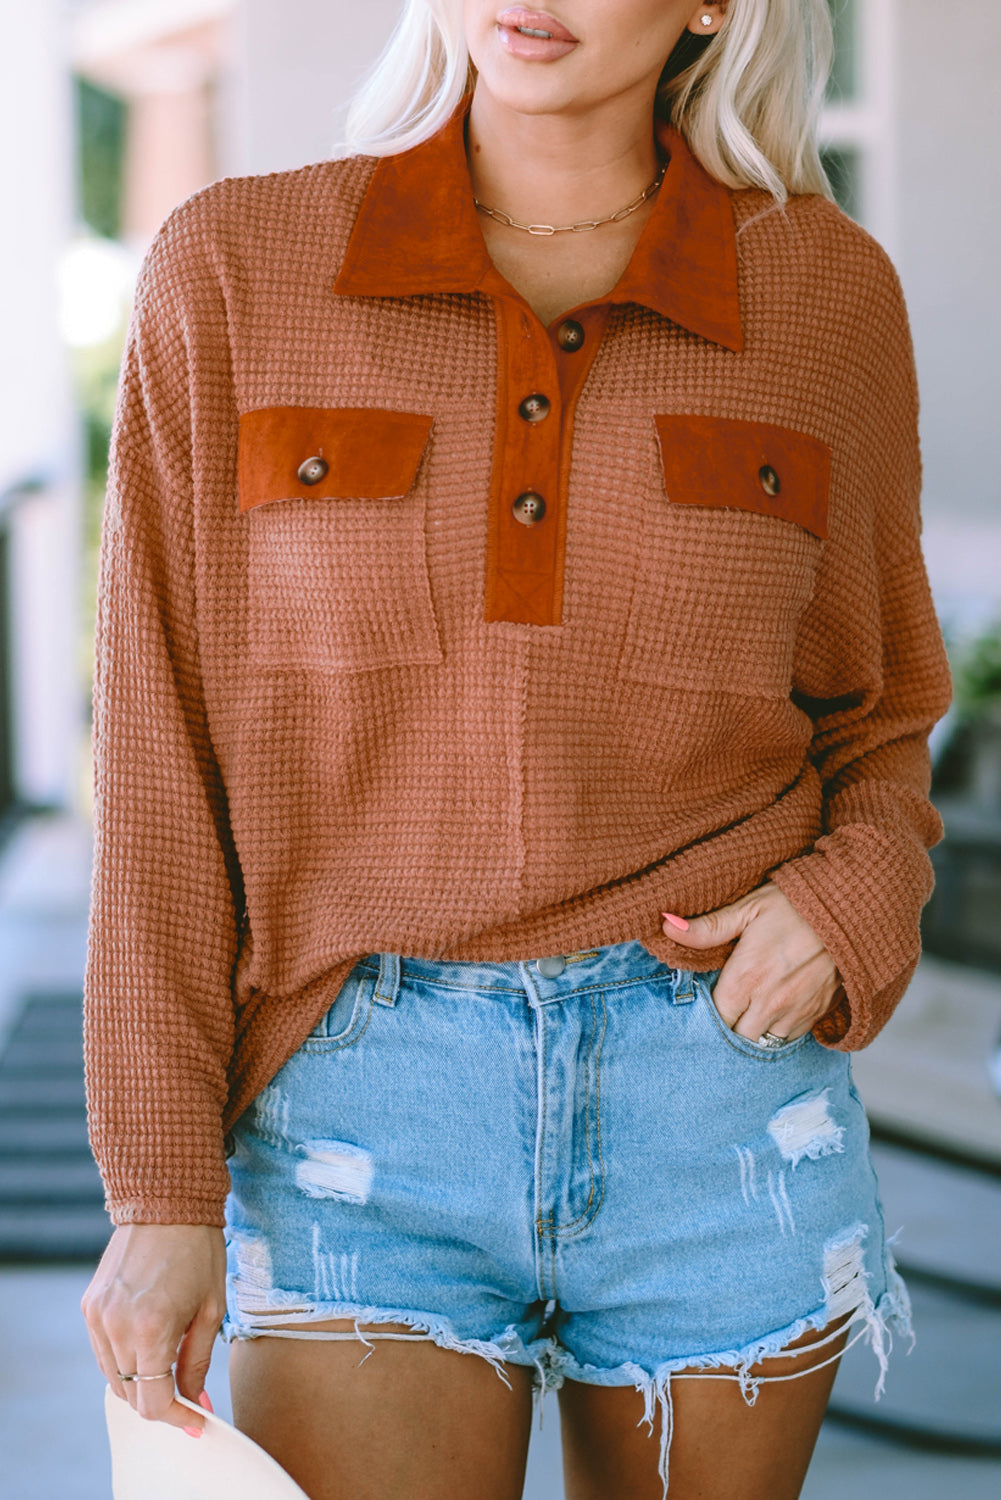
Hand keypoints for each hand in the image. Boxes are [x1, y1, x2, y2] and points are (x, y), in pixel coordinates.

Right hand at [81, 1224, 226, 1433]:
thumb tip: (195, 1402)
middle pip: (131, 1395)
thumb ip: (196, 1363)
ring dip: (139, 1383)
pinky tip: (147, 1345)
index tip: (196, 1421)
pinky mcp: (89, 1305)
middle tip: (186, 1396)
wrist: (166, 1203)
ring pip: (112, 1376)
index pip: (154, 1402)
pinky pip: (103, 1350)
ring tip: (168, 1367)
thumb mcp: (209, 1310)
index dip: (177, 1419)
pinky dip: (123, 1359)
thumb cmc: (198, 1252)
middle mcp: (116, 1326)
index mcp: (151, 1329)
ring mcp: (97, 1316)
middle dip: (160, 1402)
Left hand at [662, 882, 841, 1042]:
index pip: (713, 1016)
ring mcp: (796, 1012)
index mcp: (746, 978)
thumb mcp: (749, 907)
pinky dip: (778, 1027)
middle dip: (728, 1025)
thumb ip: (707, 927)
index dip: (706, 1011)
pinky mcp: (817, 1014)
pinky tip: (774, 1006)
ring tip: (750, 1006)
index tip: (707, 997)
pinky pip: (789, 1036)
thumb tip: (667, 926)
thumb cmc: (796, 904)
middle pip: (736, 1036)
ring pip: (763, 1040)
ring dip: (753, 1029)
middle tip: (727, 1004)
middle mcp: (769, 1003)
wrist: (852, 910)